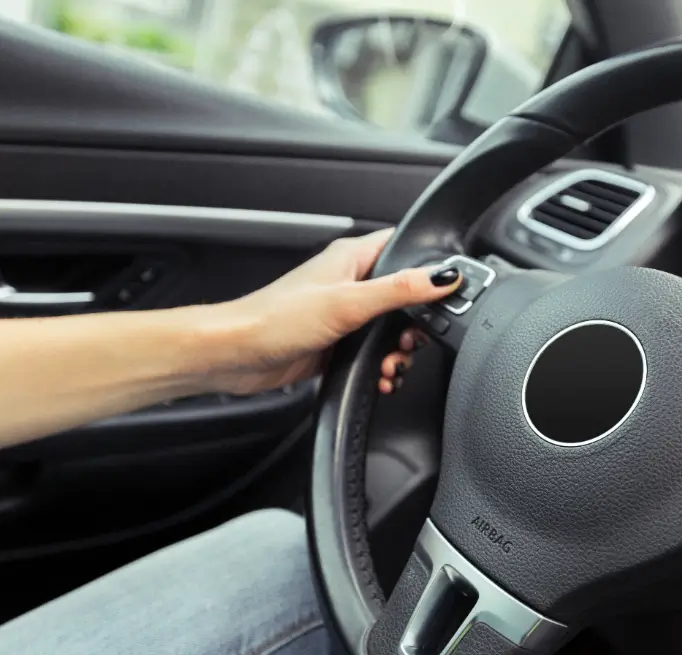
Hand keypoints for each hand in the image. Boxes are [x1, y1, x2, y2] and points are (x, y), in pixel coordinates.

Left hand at [203, 229, 460, 394]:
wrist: (235, 355)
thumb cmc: (275, 319)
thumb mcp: (348, 303)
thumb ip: (399, 290)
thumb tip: (443, 277)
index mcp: (352, 258)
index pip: (405, 249)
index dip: (429, 266)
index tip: (446, 291)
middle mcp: (349, 283)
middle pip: (405, 297)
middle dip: (415, 325)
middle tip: (410, 341)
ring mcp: (343, 314)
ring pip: (390, 330)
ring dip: (398, 352)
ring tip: (392, 365)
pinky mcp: (337, 343)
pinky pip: (372, 353)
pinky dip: (382, 367)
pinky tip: (381, 377)